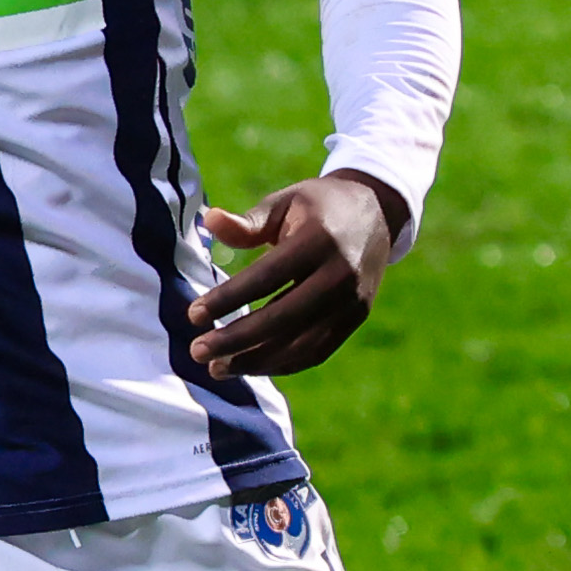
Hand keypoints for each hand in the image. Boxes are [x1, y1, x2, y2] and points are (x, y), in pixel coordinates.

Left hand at [188, 169, 403, 380]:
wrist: (377, 213)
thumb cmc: (318, 206)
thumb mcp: (285, 202)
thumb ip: (250, 221)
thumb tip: (211, 222)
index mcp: (319, 240)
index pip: (266, 278)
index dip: (228, 299)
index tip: (193, 315)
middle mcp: (340, 275)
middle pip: (282, 318)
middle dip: (236, 340)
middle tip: (197, 351)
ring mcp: (352, 301)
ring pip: (300, 344)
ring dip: (255, 361)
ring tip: (217, 368)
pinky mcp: (356, 318)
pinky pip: (316, 351)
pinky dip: (281, 364)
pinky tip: (250, 366)